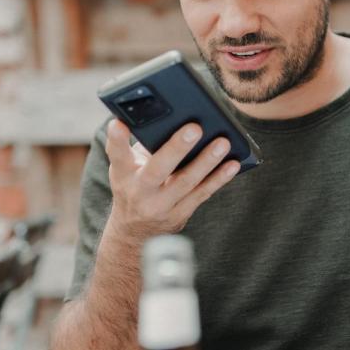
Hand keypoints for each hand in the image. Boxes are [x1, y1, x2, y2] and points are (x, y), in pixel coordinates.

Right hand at [104, 119, 239, 241]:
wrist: (134, 231)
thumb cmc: (134, 185)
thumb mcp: (127, 167)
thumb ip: (143, 145)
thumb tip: (172, 117)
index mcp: (123, 174)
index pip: (117, 154)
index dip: (117, 139)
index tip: (118, 124)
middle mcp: (140, 191)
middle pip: (158, 169)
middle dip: (177, 148)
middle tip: (195, 128)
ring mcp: (160, 206)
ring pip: (186, 182)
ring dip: (207, 162)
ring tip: (223, 143)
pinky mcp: (179, 215)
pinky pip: (202, 194)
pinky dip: (218, 178)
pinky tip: (232, 164)